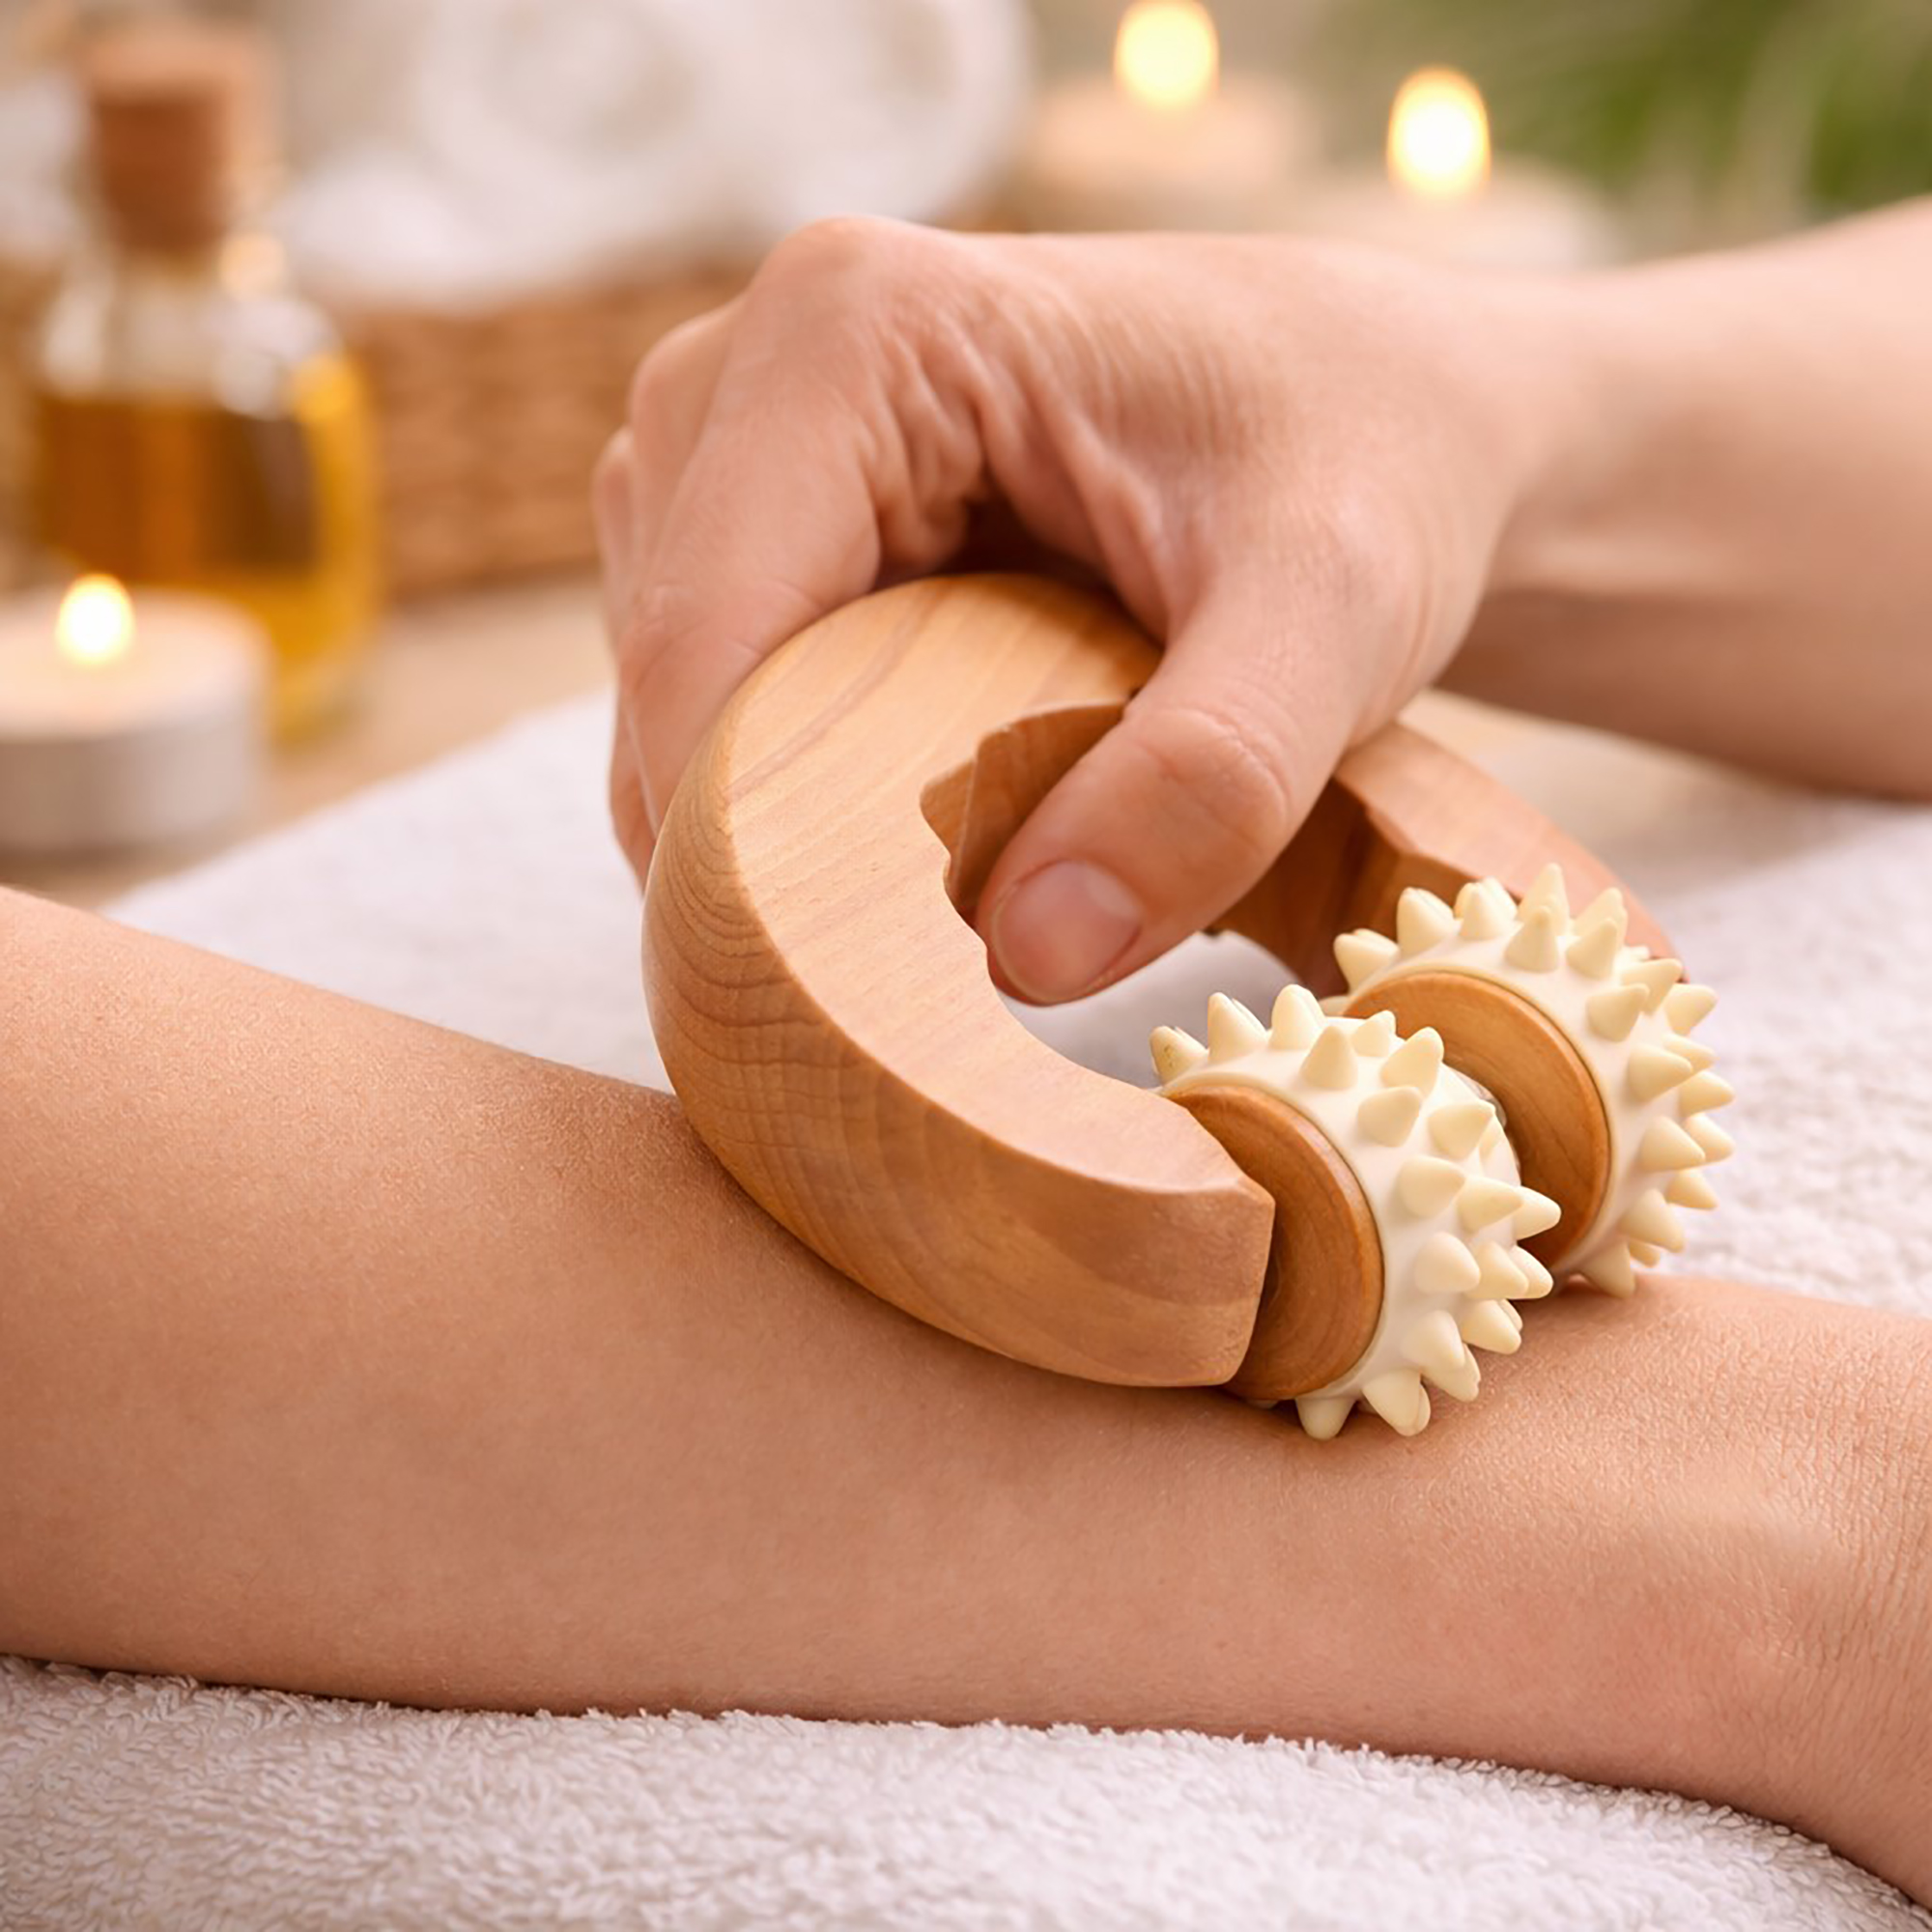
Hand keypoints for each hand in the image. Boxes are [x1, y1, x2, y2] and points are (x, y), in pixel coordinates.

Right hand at [595, 219, 1570, 1000]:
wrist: (1390, 409)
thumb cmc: (1372, 462)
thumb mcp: (1335, 614)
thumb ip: (1205, 782)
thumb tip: (1029, 958)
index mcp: (852, 335)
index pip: (700, 638)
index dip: (728, 846)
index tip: (811, 1018)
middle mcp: (753, 372)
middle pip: (669, 681)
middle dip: (752, 853)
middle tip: (883, 1001)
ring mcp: (745, 451)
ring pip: (677, 706)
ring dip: (771, 830)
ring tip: (919, 912)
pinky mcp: (773, 528)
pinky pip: (721, 703)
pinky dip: (791, 799)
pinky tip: (906, 843)